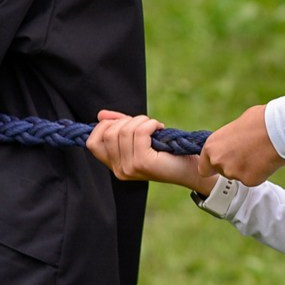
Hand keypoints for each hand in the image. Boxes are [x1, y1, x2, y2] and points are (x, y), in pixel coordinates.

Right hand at [87, 110, 210, 191]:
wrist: (191, 168)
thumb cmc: (167, 151)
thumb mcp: (139, 137)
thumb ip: (119, 126)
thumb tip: (101, 115)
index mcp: (114, 165)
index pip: (92, 143)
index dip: (104, 126)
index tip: (124, 122)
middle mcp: (118, 170)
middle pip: (108, 133)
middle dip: (128, 120)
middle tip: (145, 124)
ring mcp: (129, 168)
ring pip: (124, 130)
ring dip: (142, 121)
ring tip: (154, 127)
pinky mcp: (143, 163)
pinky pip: (139, 133)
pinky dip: (150, 124)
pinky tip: (160, 128)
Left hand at [201, 104, 284, 185]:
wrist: (278, 129)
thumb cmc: (260, 121)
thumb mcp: (237, 126)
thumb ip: (229, 140)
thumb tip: (233, 143)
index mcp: (212, 146)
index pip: (204, 167)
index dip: (215, 165)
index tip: (225, 162)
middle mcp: (218, 161)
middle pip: (223, 172)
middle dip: (234, 166)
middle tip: (248, 154)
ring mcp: (233, 172)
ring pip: (239, 176)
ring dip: (247, 169)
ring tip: (260, 154)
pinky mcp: (248, 180)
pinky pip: (253, 179)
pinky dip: (260, 173)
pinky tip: (266, 160)